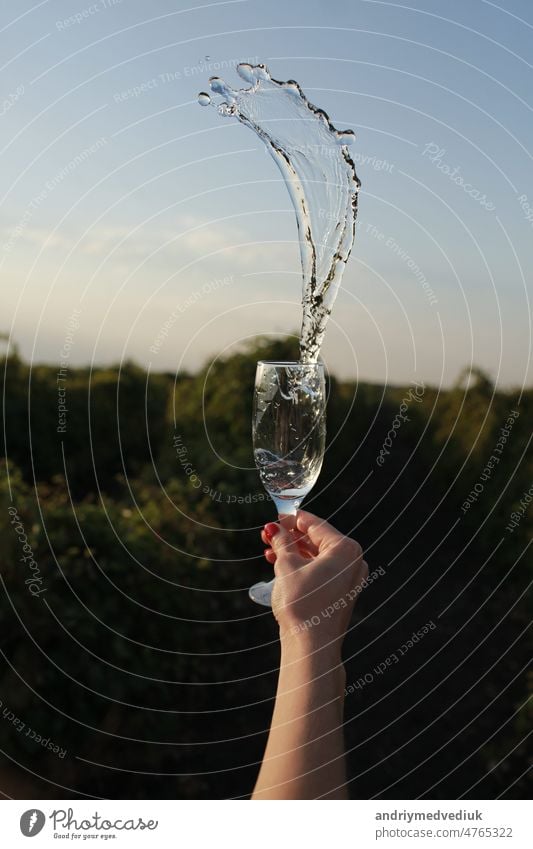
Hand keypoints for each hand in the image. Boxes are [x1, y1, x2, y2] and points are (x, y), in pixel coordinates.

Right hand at [260, 510, 367, 651]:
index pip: (316, 524)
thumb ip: (282, 543)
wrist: (311, 645)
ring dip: (294, 552)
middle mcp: (353, 561)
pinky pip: (321, 571)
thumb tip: (274, 529)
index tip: (277, 515)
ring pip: (317, 557)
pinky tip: (281, 566)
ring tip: (270, 550)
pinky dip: (302, 567)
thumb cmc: (303, 604)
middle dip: (291, 537)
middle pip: (317, 540)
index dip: (293, 519)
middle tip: (269, 534)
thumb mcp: (287, 567)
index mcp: (345, 549)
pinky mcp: (341, 593)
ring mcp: (349, 579)